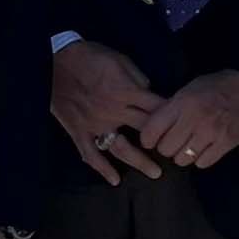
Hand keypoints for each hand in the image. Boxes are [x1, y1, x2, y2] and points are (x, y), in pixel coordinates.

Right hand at [50, 38, 166, 182]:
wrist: (55, 60)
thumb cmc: (90, 57)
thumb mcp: (120, 59)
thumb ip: (138, 77)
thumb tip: (150, 91)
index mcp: (126, 92)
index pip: (156, 108)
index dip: (172, 117)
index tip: (183, 126)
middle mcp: (114, 111)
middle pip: (145, 131)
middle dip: (163, 142)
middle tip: (177, 154)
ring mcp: (96, 124)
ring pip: (121, 148)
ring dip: (139, 162)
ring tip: (155, 174)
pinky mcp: (79, 131)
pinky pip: (91, 154)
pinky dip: (102, 169)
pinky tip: (114, 181)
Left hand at [139, 70, 238, 169]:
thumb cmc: (217, 86)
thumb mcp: (189, 89)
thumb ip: (171, 108)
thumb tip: (151, 127)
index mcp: (182, 103)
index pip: (152, 131)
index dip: (148, 139)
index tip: (151, 139)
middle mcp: (194, 119)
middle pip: (165, 149)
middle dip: (166, 146)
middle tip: (174, 140)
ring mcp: (211, 133)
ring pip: (182, 160)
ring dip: (183, 155)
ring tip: (190, 144)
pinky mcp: (226, 144)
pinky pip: (202, 163)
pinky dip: (201, 159)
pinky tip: (204, 148)